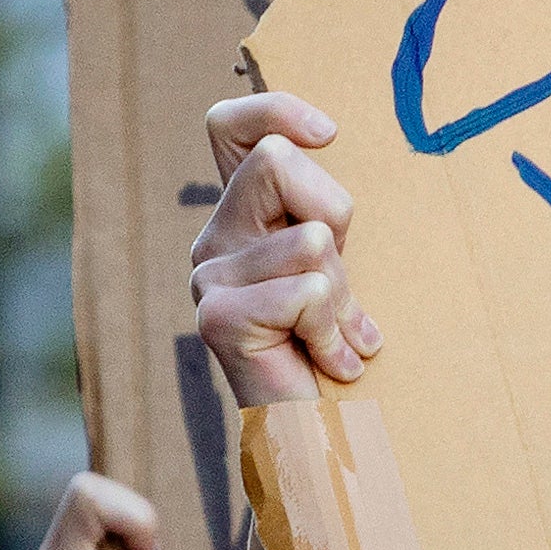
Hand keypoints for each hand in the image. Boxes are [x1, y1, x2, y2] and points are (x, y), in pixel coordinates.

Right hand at [194, 92, 376, 406]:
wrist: (320, 440)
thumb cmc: (335, 350)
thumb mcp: (337, 265)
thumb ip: (322, 214)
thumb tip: (324, 137)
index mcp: (239, 219)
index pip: (228, 127)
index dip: (276, 110)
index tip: (329, 134)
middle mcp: (212, 241)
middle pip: (278, 160)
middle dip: (333, 215)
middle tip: (339, 284)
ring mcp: (207, 278)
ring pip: (308, 235)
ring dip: (343, 291)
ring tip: (335, 335)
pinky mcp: (218, 318)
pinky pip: (307, 290)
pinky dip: (334, 329)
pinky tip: (329, 362)